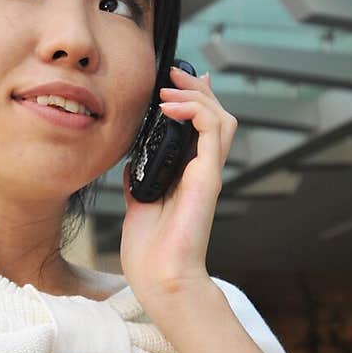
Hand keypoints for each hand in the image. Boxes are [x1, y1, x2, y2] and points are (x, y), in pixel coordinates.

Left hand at [120, 66, 237, 310]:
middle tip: (170, 73)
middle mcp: (202, 171)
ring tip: (169, 88)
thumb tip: (130, 158)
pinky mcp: (208, 177)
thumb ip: (140, 178)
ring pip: (221, 118)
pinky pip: (212, 131)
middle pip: (215, 116)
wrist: (160, 279)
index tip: (170, 83)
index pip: (200, 127)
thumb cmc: (150, 251)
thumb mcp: (138, 203)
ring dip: (196, 95)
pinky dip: (195, 111)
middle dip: (195, 89)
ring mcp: (208, 174)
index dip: (191, 100)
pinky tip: (170, 107)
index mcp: (188, 175)